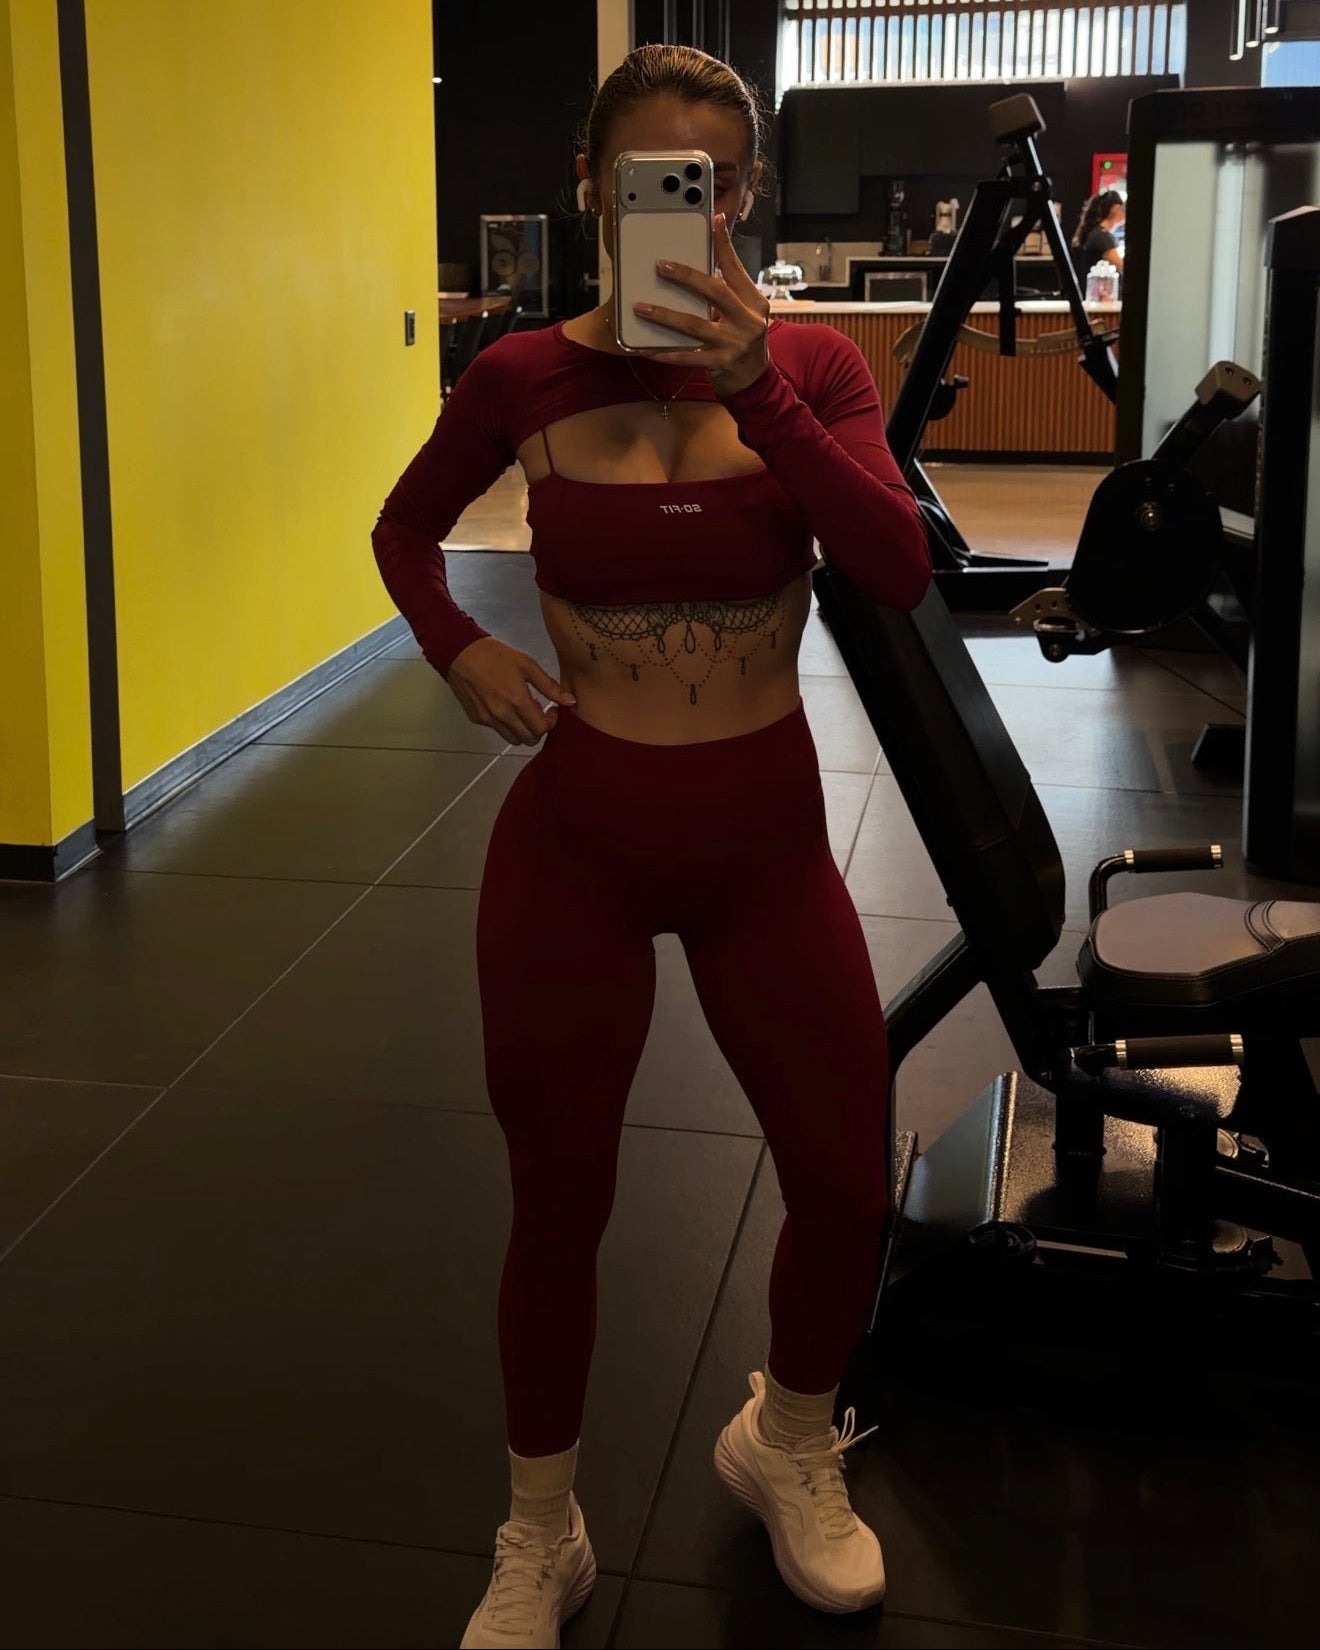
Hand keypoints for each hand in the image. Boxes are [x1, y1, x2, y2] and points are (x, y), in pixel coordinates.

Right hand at [446, 636, 575, 746]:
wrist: (459, 652)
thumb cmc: (495, 654)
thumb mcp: (527, 664)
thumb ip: (549, 686)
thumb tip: (571, 701)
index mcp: (518, 701)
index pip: (542, 729)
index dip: (551, 722)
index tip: (551, 709)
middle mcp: (502, 715)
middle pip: (529, 740)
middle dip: (538, 729)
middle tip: (538, 711)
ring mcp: (488, 719)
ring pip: (513, 739)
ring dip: (522, 730)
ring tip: (521, 709)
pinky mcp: (476, 718)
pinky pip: (497, 730)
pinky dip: (505, 724)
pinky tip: (504, 705)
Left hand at [633, 212, 770, 394]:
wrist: (754, 379)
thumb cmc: (742, 338)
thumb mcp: (743, 311)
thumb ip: (727, 290)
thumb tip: (700, 263)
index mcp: (754, 301)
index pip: (736, 268)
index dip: (724, 244)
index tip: (713, 220)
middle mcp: (747, 321)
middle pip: (715, 292)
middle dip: (686, 277)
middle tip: (661, 266)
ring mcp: (734, 344)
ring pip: (694, 325)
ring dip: (665, 315)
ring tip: (641, 307)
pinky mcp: (720, 364)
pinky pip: (688, 358)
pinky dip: (666, 353)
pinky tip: (648, 349)